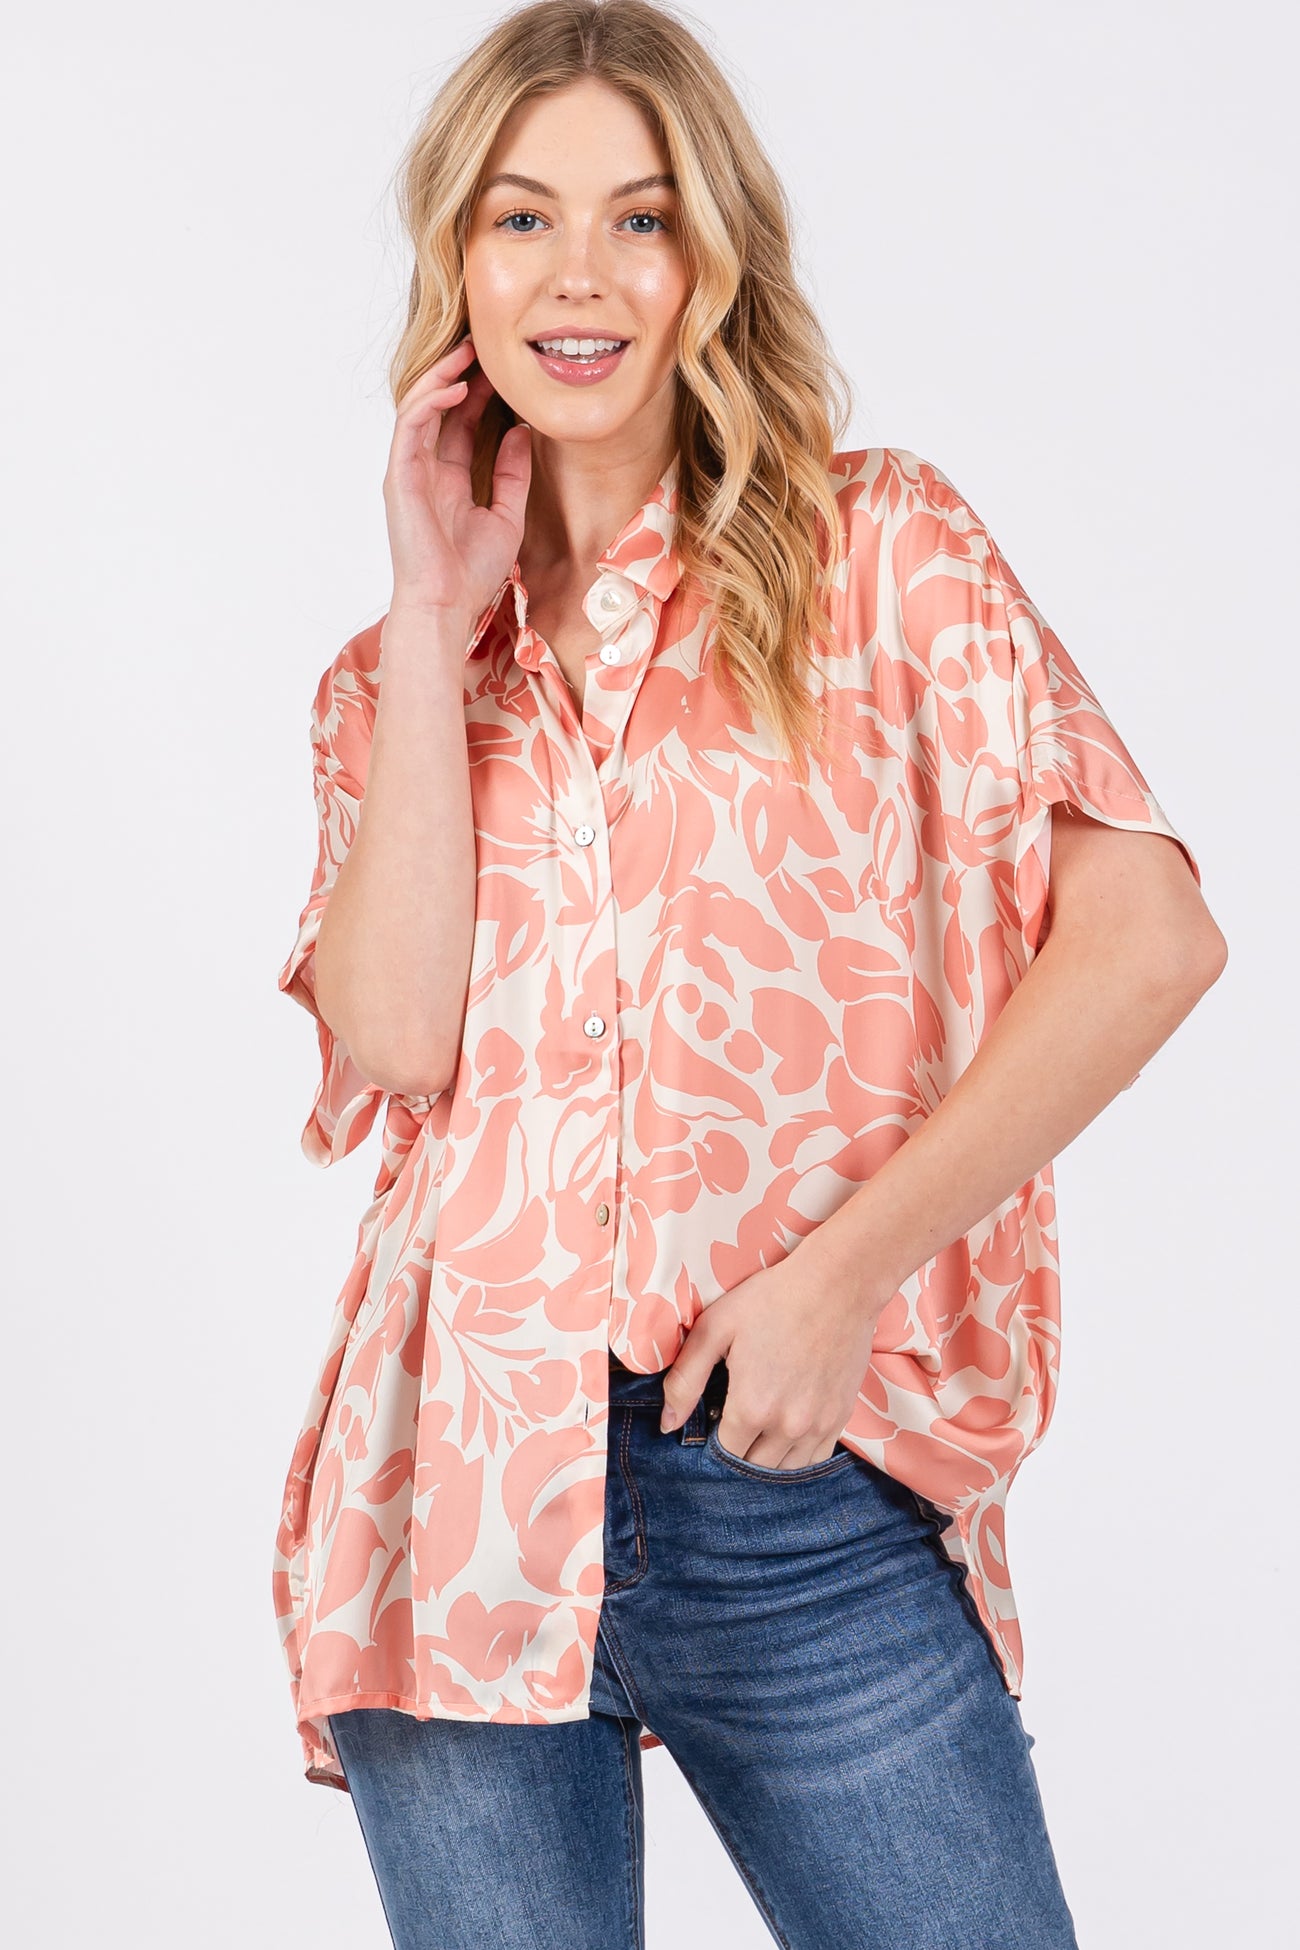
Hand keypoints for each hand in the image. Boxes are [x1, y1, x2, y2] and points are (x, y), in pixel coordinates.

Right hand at [382, 332, 531, 622]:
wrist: (446, 605)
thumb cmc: (471, 573)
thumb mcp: (507, 515)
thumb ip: (513, 473)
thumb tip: (524, 431)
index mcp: (448, 479)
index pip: (461, 423)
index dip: (479, 393)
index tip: (503, 368)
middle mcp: (425, 470)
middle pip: (439, 407)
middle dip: (458, 372)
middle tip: (484, 344)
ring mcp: (408, 471)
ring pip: (419, 406)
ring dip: (442, 375)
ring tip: (469, 352)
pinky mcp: (398, 475)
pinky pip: (411, 425)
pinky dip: (432, 401)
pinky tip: (458, 386)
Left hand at [659, 1245, 890, 1468]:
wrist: (838, 1284)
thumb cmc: (773, 1299)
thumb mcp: (716, 1328)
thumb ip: (685, 1380)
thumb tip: (666, 1425)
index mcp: (751, 1407)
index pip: (723, 1455)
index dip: (711, 1444)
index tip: (710, 1423)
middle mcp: (787, 1427)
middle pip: (752, 1468)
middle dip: (737, 1453)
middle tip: (731, 1424)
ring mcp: (819, 1425)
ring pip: (785, 1470)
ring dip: (767, 1459)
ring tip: (757, 1432)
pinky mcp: (841, 1418)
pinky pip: (815, 1459)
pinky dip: (797, 1455)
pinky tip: (786, 1432)